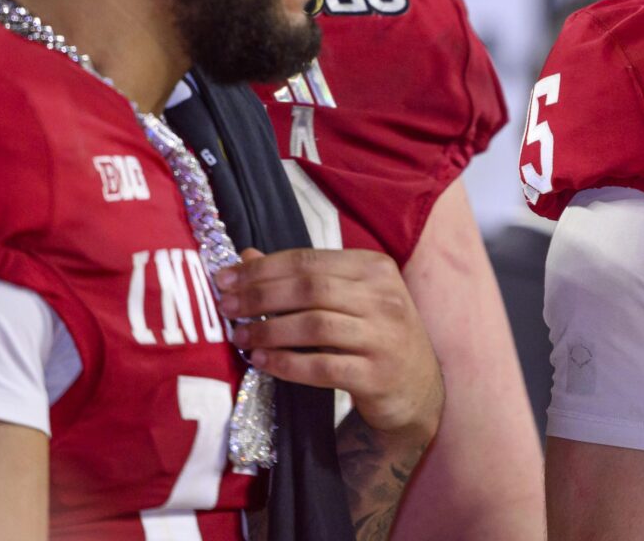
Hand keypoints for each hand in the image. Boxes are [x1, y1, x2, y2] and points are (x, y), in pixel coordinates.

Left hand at [217, 247, 443, 444]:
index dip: (262, 269)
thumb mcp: (348, 298)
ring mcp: (385, 336)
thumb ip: (303, 277)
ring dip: (268, 330)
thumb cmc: (376, 335)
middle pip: (310, 288)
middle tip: (225, 307)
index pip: (309, 260)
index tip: (224, 279)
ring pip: (315, 325)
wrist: (418, 388)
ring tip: (238, 336)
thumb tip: (246, 256)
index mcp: (376, 268)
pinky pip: (323, 366)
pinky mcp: (377, 374)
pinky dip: (286, 363)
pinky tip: (262, 360)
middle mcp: (385, 298)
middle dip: (260, 296)